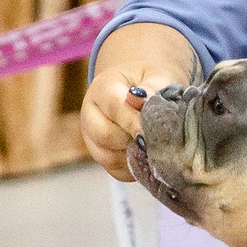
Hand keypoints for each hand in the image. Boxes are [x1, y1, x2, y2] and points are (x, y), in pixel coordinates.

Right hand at [81, 59, 185, 181]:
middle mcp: (90, 114)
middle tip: (156, 141)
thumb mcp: (156, 76)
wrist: (142, 89)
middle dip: (133, 141)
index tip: (151, 133)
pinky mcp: (101, 155)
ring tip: (155, 148)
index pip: (114, 107)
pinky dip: (134, 167)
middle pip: (104, 136)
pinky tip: (149, 157)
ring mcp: (91, 137)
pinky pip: (116, 170)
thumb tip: (143, 101)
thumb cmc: (150, 81)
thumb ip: (152, 88)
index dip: (134, 122)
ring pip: (108, 157)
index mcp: (102, 88)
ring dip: (134, 156)